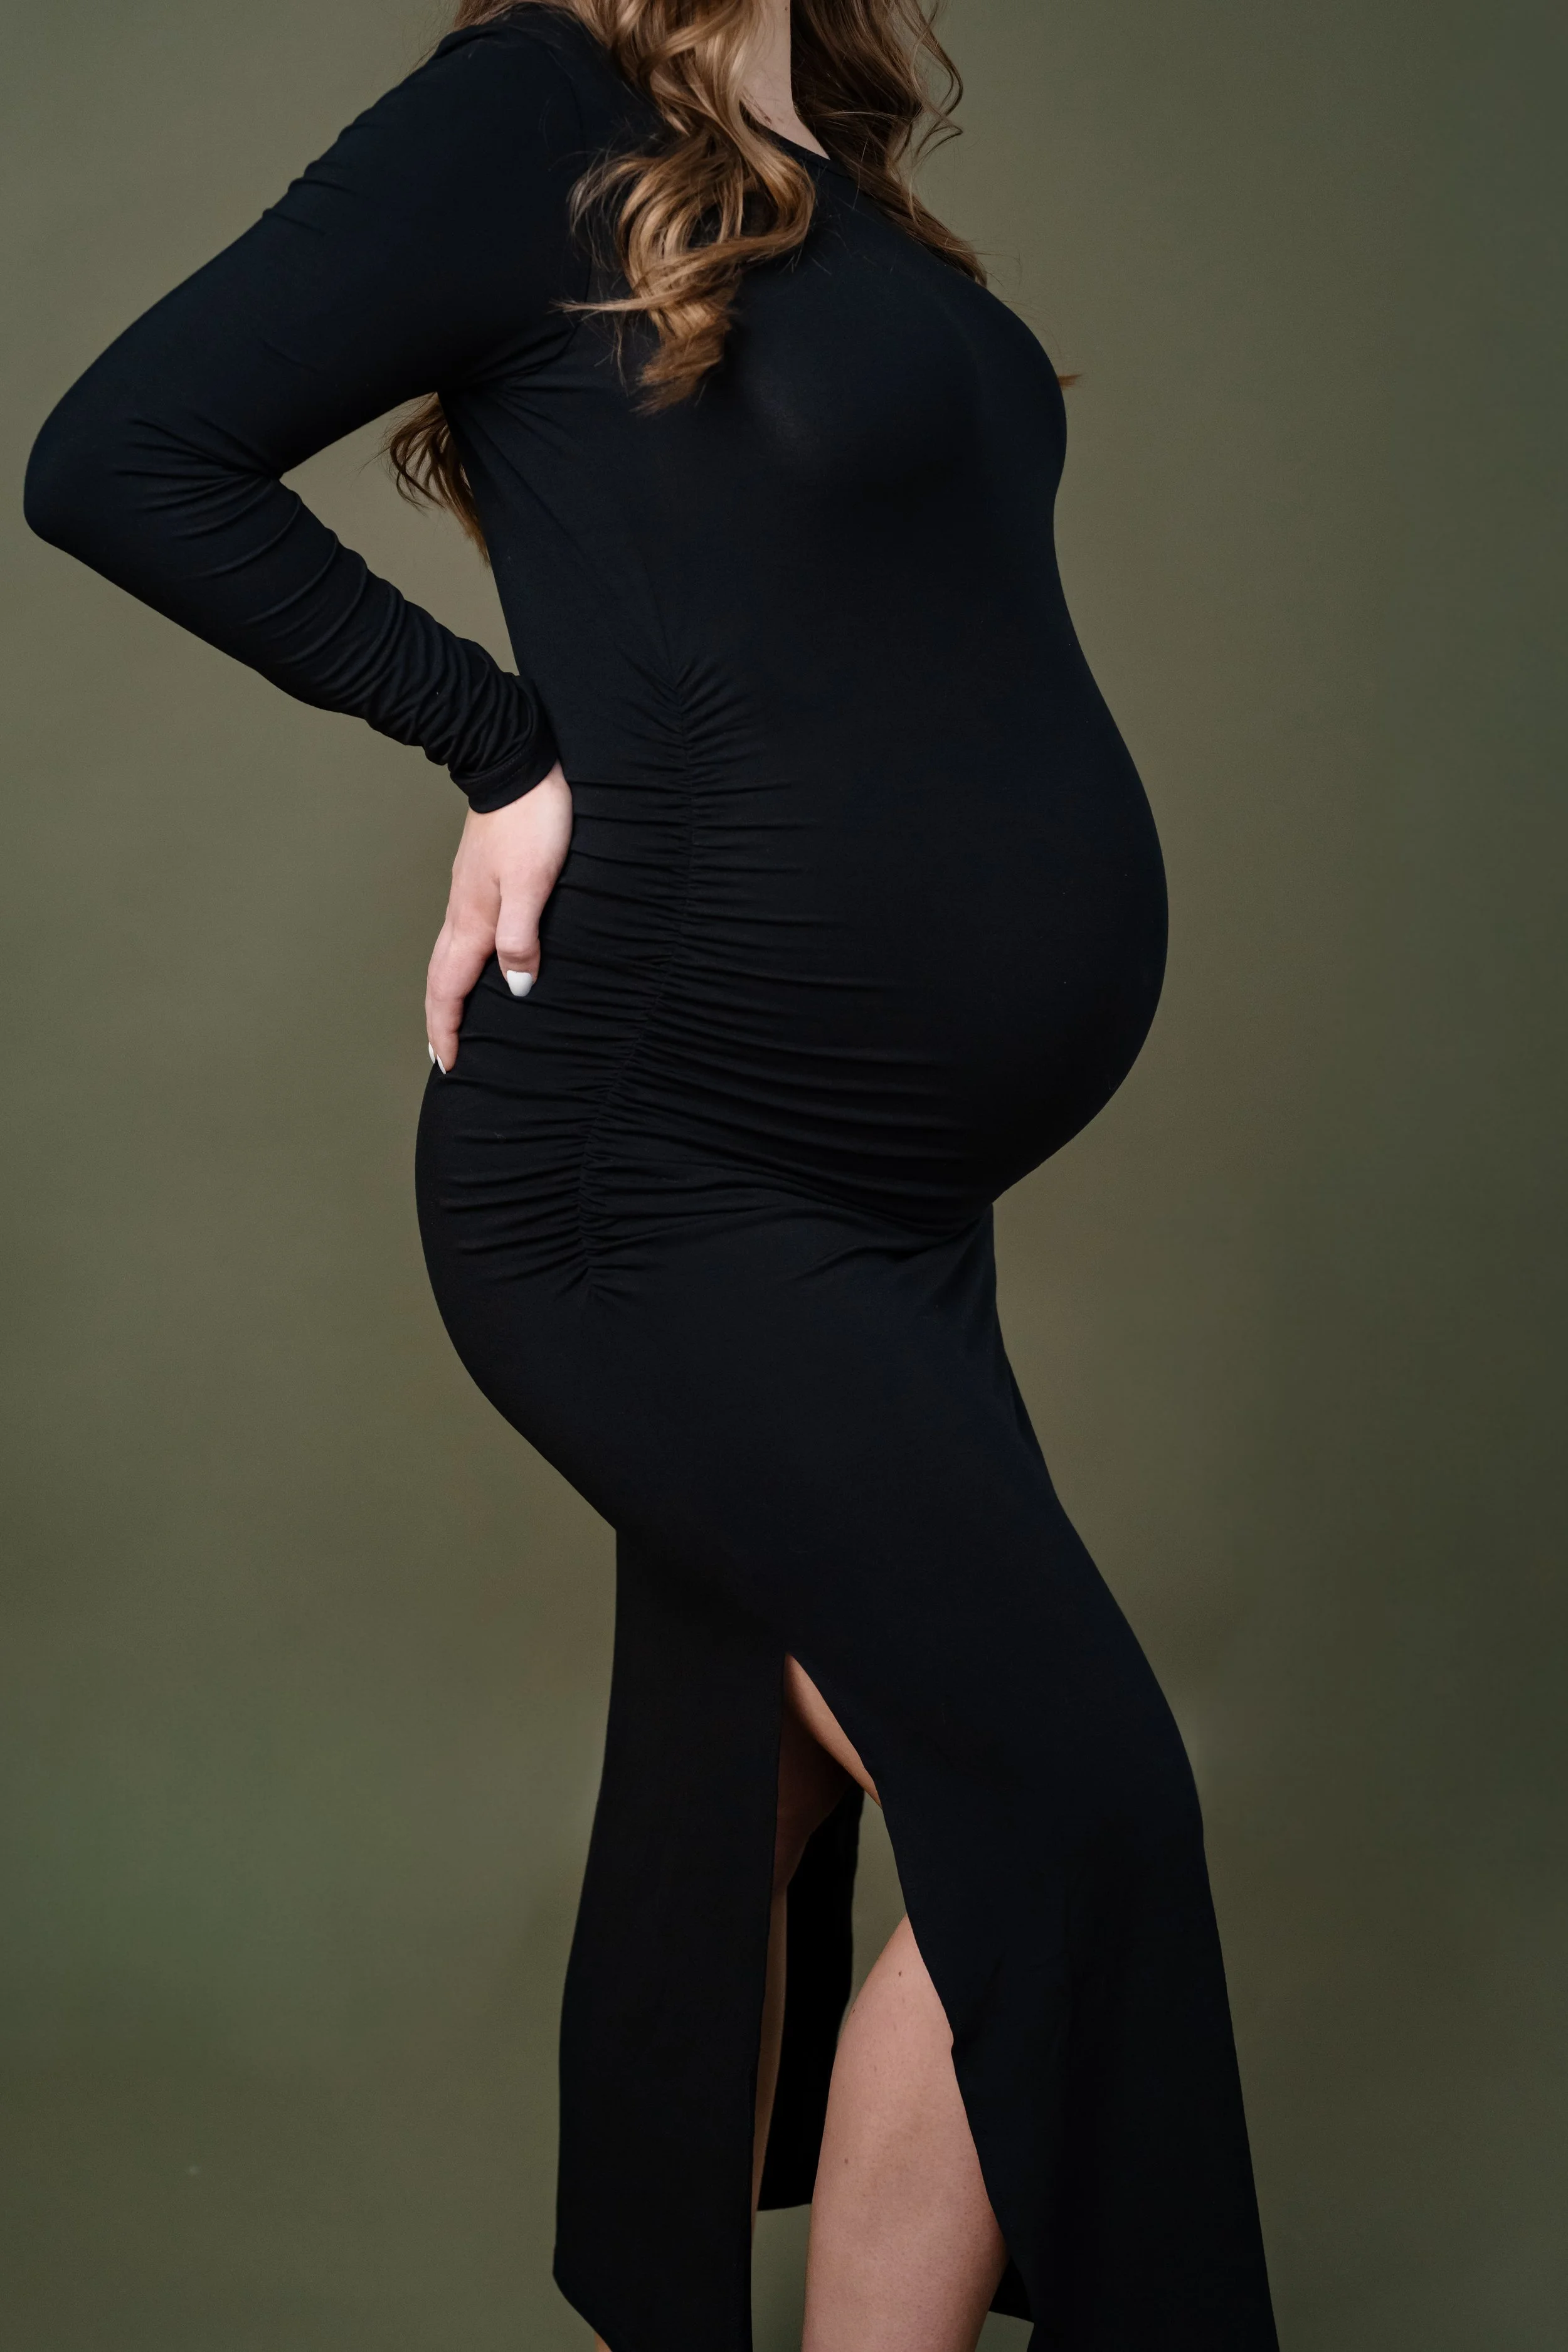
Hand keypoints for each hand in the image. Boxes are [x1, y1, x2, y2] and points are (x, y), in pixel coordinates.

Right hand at [425, 763, 572, 1070]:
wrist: (516, 765)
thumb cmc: (532, 820)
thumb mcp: (535, 884)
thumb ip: (522, 938)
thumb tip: (517, 989)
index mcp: (473, 920)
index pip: (451, 989)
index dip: (448, 1030)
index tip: (450, 1065)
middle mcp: (463, 912)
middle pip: (441, 978)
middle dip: (440, 1021)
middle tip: (444, 1056)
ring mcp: (468, 894)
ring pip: (449, 956)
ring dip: (448, 994)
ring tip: (453, 1021)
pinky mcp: (478, 879)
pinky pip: (462, 936)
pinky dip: (461, 964)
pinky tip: (475, 964)